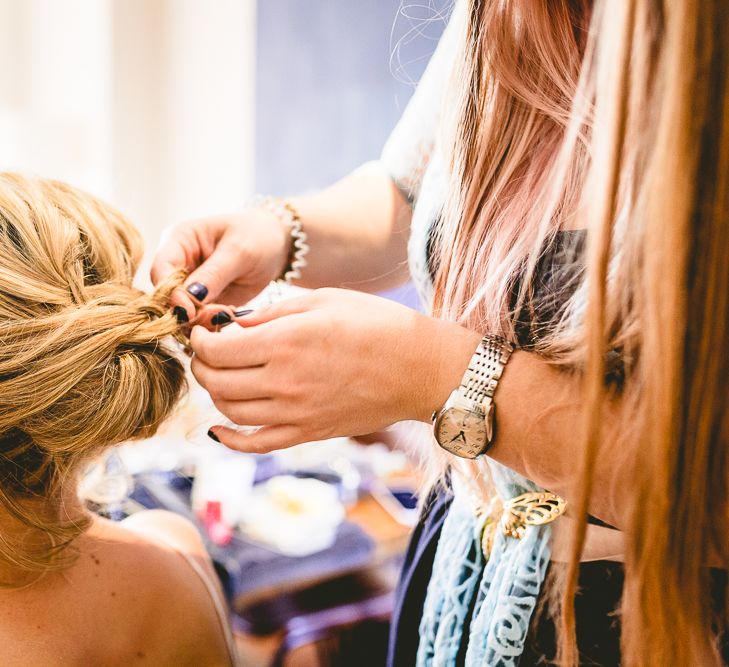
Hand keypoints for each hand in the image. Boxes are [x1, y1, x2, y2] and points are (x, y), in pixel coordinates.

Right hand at [150, 208, 289, 320]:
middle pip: (166, 296)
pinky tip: (229, 316)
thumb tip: (187, 298)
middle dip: (187, 312)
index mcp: (179, 239)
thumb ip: (214, 274)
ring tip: (226, 314)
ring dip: (200, 321)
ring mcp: (188, 284)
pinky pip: (197, 320)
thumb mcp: (240, 251)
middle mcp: (177, 263)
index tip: (188, 311)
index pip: (160, 269)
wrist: (277, 246)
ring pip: (180, 312)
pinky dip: (210, 323)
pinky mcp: (201, 302)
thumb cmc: (258, 237)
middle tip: (216, 315)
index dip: (169, 293)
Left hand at [189, 288, 480, 452]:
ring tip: (220, 376)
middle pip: (216, 381)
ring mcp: (296, 413)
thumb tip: (232, 325)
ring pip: (229, 412)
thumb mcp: (322, 300)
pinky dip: (229, 439)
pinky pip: (256, 445)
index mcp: (286, 342)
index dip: (200, 339)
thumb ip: (272, 313)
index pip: (216, 349)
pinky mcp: (308, 433)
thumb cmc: (376, 323)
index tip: (204, 330)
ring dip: (214, 394)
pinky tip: (217, 428)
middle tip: (207, 351)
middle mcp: (284, 381)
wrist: (419, 368)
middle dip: (201, 364)